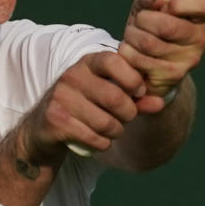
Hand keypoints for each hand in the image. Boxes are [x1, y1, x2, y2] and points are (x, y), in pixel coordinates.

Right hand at [22, 51, 152, 157]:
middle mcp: (72, 76)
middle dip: (128, 114)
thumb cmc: (85, 108)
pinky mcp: (55, 119)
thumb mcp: (110, 98)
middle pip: (116, 98)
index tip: (138, 92)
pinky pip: (93, 138)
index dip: (132, 78)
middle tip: (126, 118)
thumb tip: (160, 103)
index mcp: (88, 63)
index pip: (114, 60)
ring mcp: (61, 97)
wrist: (44, 129)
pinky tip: (97, 140)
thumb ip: (136, 98)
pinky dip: (102, 144)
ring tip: (111, 130)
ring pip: (106, 122)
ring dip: (116, 132)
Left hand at [118, 0, 204, 98]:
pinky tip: (133, 53)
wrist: (150, 65)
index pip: (204, 4)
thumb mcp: (148, 8)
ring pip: (148, 43)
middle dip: (142, 20)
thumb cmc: (150, 29)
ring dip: (132, 36)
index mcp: (201, 17)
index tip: (165, 6)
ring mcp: (189, 60)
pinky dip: (128, 53)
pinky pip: (140, 60)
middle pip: (166, 26)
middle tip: (138, 21)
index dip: (179, 3)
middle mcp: (202, 39)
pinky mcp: (173, 76)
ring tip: (133, 37)